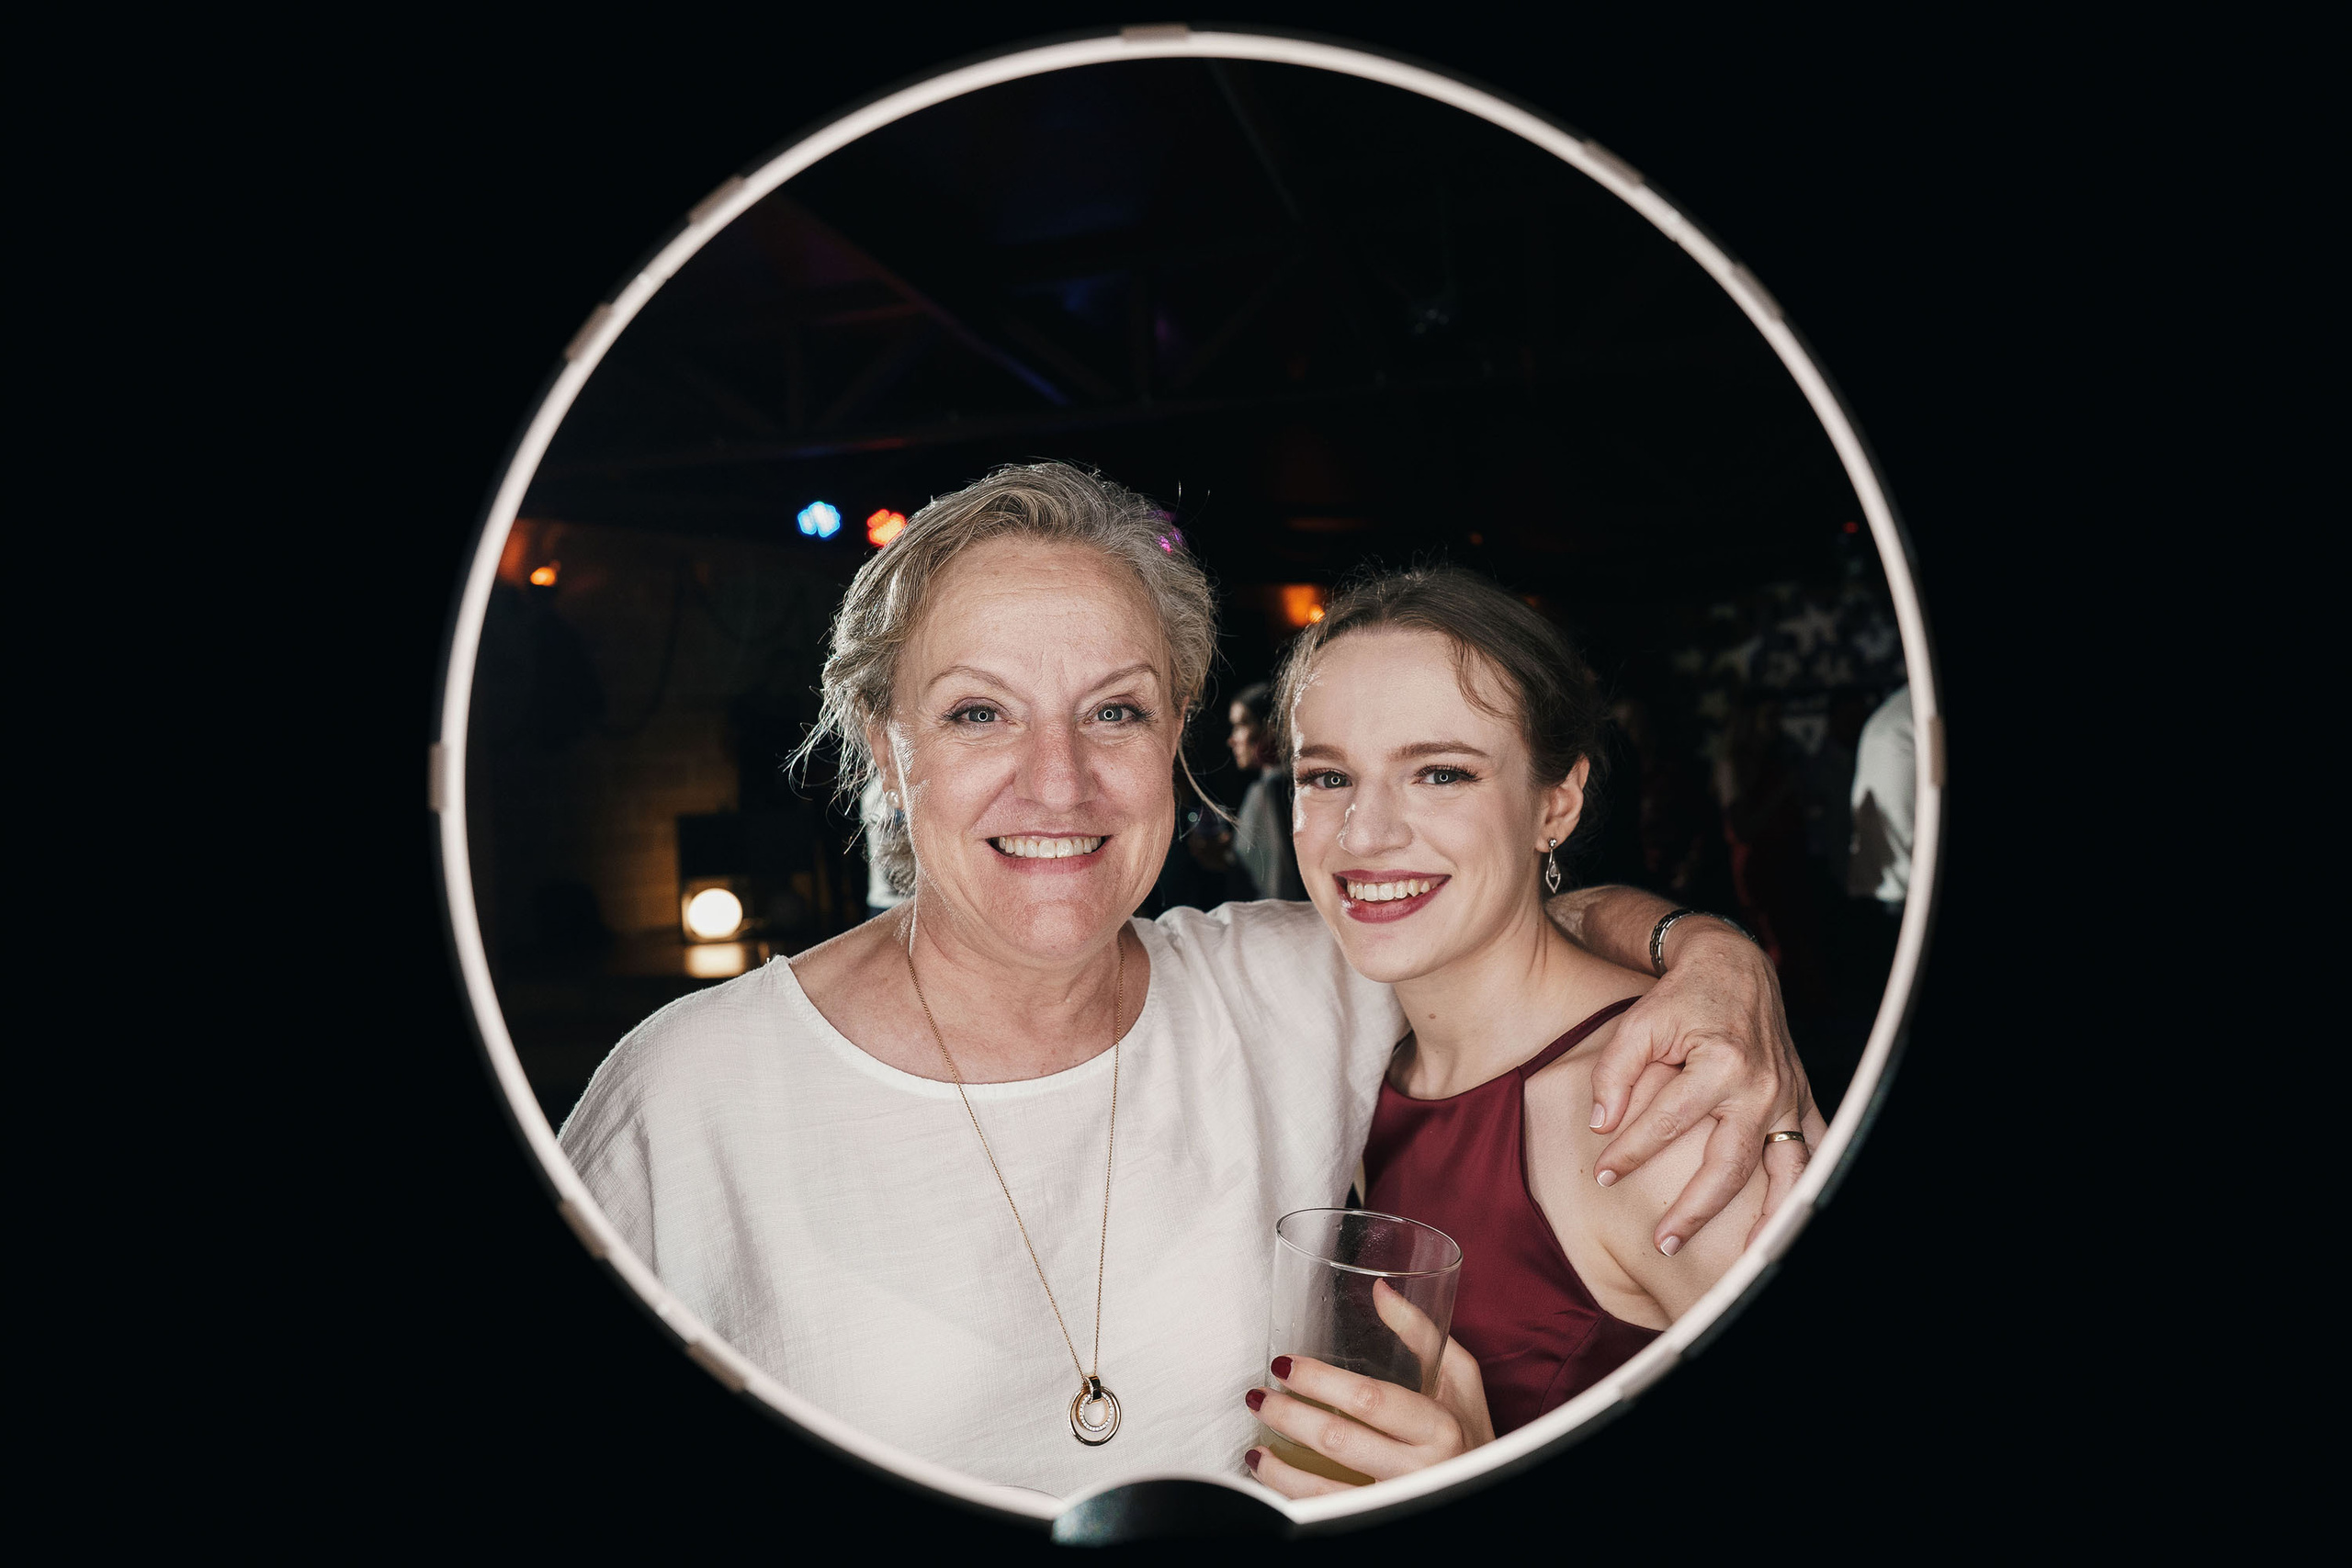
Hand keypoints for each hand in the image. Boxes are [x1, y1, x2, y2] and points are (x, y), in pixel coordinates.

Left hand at [1245, 1282, 1493, 1497]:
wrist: (1493, 1491)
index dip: (1321, 1382)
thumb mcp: (1460, 1377)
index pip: (1370, 1399)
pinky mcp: (1386, 1524)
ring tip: (1254, 1446)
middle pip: (1340, 1442)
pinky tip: (1272, 1479)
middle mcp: (1423, 1469)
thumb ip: (1420, 1333)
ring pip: (1328, 1492)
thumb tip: (1378, 1290)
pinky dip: (1293, 1498)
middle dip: (1289, 1417)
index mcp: (1439, 1425)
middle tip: (1257, 1396)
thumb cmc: (1470, 1428)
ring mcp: (1401, 1501)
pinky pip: (1331, 1515)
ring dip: (1280, 1469)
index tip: (1284, 1365)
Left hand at [1588, 923, 1826, 1252]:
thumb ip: (1614, 1072)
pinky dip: (1803, 1190)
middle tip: (1663, 1242)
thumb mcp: (1638, 1023)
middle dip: (1695, 1208)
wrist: (1734, 968)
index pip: (1668, 1123)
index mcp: (1720, 1062)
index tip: (1603, 1175)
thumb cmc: (1681, 997)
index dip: (1630, 1152)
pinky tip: (1785, 1222)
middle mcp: (1761, 1085)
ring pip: (1785, 1171)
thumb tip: (1600, 1125)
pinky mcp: (1801, 1100)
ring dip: (1765, 1219)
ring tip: (1742, 1260)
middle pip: (1729, 1163)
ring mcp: (1788, 1096)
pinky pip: (1814, 1152)